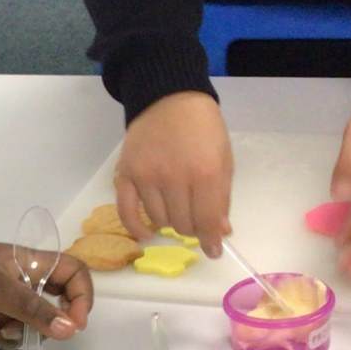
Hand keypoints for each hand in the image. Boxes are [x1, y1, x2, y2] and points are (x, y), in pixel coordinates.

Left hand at [0, 237, 90, 347]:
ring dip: (22, 331)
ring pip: (33, 320)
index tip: (74, 325)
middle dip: (50, 322)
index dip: (82, 297)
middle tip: (34, 335)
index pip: (73, 272)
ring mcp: (4, 296)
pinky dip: (3, 335)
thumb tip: (72, 328)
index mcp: (28, 261)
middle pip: (56, 301)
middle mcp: (21, 278)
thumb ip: (31, 308)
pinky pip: (10, 328)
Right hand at [116, 91, 232, 256]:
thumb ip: (222, 196)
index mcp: (206, 173)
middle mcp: (175, 178)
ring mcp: (147, 177)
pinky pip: (126, 211)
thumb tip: (220, 230)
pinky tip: (147, 234)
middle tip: (196, 221)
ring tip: (176, 210)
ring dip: (170, 222)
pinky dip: (136, 227)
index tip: (213, 250)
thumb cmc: (204, 128)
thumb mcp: (224, 159)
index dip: (212, 241)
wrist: (169, 99)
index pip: (207, 221)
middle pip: (183, 224)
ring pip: (159, 220)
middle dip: (193, 228)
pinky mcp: (126, 174)